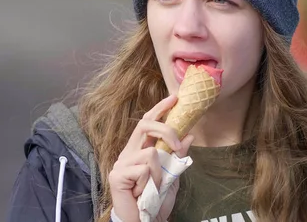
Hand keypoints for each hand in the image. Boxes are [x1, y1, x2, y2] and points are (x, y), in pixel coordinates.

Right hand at [108, 95, 193, 221]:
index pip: (147, 123)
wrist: (147, 221)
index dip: (160, 109)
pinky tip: (143, 191)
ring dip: (161, 172)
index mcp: (139, 150)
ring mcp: (121, 163)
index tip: (174, 98)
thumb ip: (178, 156)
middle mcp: (128, 153)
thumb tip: (189, 136)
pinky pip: (144, 168)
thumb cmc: (157, 199)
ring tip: (155, 186)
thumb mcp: (173, 174)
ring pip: (151, 152)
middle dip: (166, 129)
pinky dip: (152, 181)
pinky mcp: (117, 175)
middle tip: (177, 144)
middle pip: (145, 125)